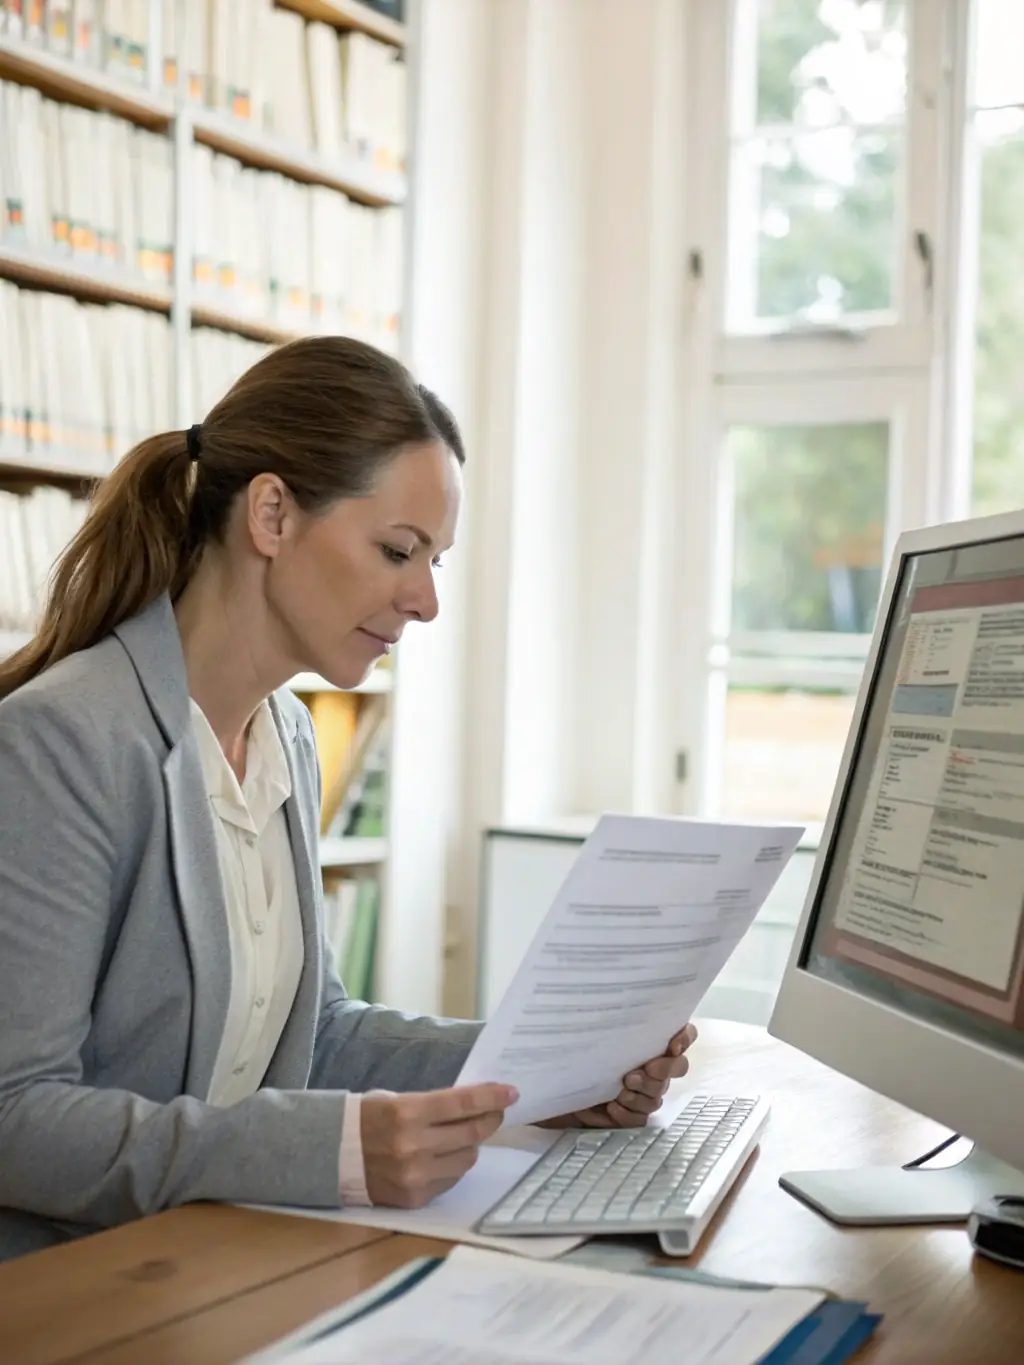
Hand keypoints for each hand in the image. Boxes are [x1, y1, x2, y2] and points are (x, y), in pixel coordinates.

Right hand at [360, 1083, 517, 1207]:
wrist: (331, 1155)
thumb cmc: (368, 1119)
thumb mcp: (399, 1101)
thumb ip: (436, 1105)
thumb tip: (477, 1104)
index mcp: (408, 1113)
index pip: (463, 1103)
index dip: (491, 1097)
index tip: (511, 1093)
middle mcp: (414, 1146)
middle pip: (471, 1133)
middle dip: (490, 1119)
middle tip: (498, 1111)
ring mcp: (416, 1175)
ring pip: (467, 1159)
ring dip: (472, 1145)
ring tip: (464, 1135)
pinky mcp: (415, 1198)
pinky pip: (451, 1180)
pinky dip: (454, 1166)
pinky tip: (445, 1156)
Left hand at [540, 1023, 698, 1129]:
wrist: (547, 1086)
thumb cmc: (569, 1052)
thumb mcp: (584, 1029)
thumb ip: (602, 1013)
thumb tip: (602, 985)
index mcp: (644, 1040)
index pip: (682, 1034)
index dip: (685, 1037)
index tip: (673, 1043)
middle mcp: (649, 1064)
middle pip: (678, 1067)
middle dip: (665, 1068)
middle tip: (644, 1067)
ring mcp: (641, 1092)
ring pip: (658, 1094)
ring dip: (643, 1091)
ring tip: (622, 1087)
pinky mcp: (629, 1115)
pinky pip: (640, 1118)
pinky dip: (628, 1112)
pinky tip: (613, 1105)